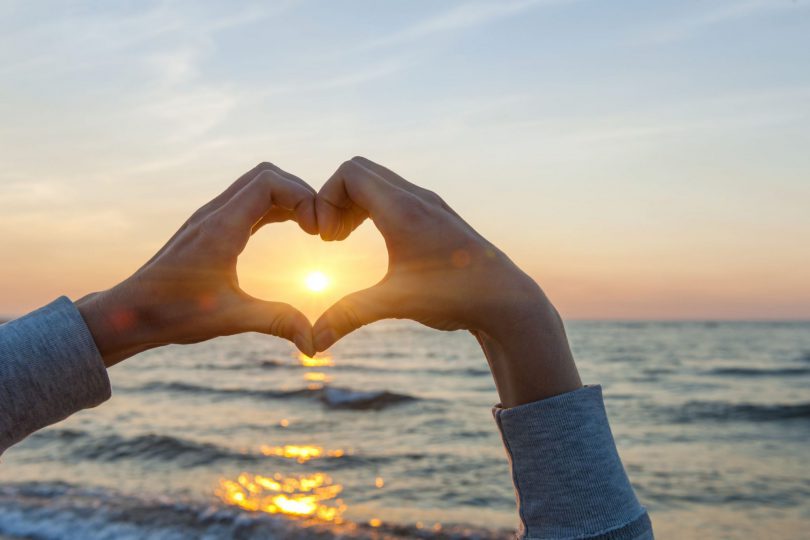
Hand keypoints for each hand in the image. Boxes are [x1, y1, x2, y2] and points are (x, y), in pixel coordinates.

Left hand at [76, 162, 317, 366]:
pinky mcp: (210, 228)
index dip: (302, 196)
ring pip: (257, 185)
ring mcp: (211, 218)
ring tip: (311, 228)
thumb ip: (276, 322)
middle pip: (266, 175)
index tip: (318, 230)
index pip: (269, 182)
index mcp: (221, 227)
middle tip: (320, 227)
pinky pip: (248, 202)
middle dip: (300, 193)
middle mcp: (215, 214)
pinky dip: (274, 207)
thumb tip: (314, 343)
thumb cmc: (172, 314)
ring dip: (288, 198)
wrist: (128, 313)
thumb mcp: (230, 319)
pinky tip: (290, 228)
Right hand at [313, 157, 581, 405]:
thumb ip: (350, 316)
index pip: (349, 173)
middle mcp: (417, 198)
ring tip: (344, 240)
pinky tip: (375, 242)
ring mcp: (430, 204)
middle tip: (330, 238)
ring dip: (354, 203)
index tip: (325, 239)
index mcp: (402, 210)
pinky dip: (374, 208)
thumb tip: (314, 344)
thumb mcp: (396, 303)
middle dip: (335, 199)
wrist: (506, 300)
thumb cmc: (454, 296)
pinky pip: (394, 194)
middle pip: (360, 170)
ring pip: (378, 181)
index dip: (325, 199)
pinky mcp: (438, 216)